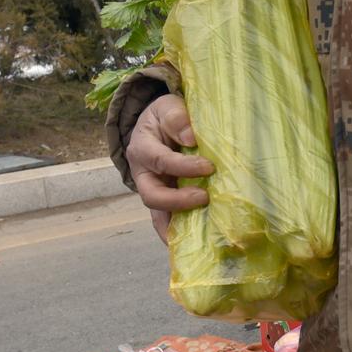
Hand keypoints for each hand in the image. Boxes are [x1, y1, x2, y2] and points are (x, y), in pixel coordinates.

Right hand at [126, 95, 212, 242]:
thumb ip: (177, 118)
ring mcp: (153, 190)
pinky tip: (199, 244)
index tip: (209, 167)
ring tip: (201, 234)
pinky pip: (167, 222)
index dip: (184, 166)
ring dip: (177, 225)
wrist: (158, 125)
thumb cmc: (166, 116)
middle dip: (177, 201)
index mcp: (142, 148)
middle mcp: (143, 174)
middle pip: (151, 195)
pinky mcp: (164, 202)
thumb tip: (191, 138)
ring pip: (158, 214)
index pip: (161, 160)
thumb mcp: (168, 107)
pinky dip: (179, 234)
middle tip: (204, 198)